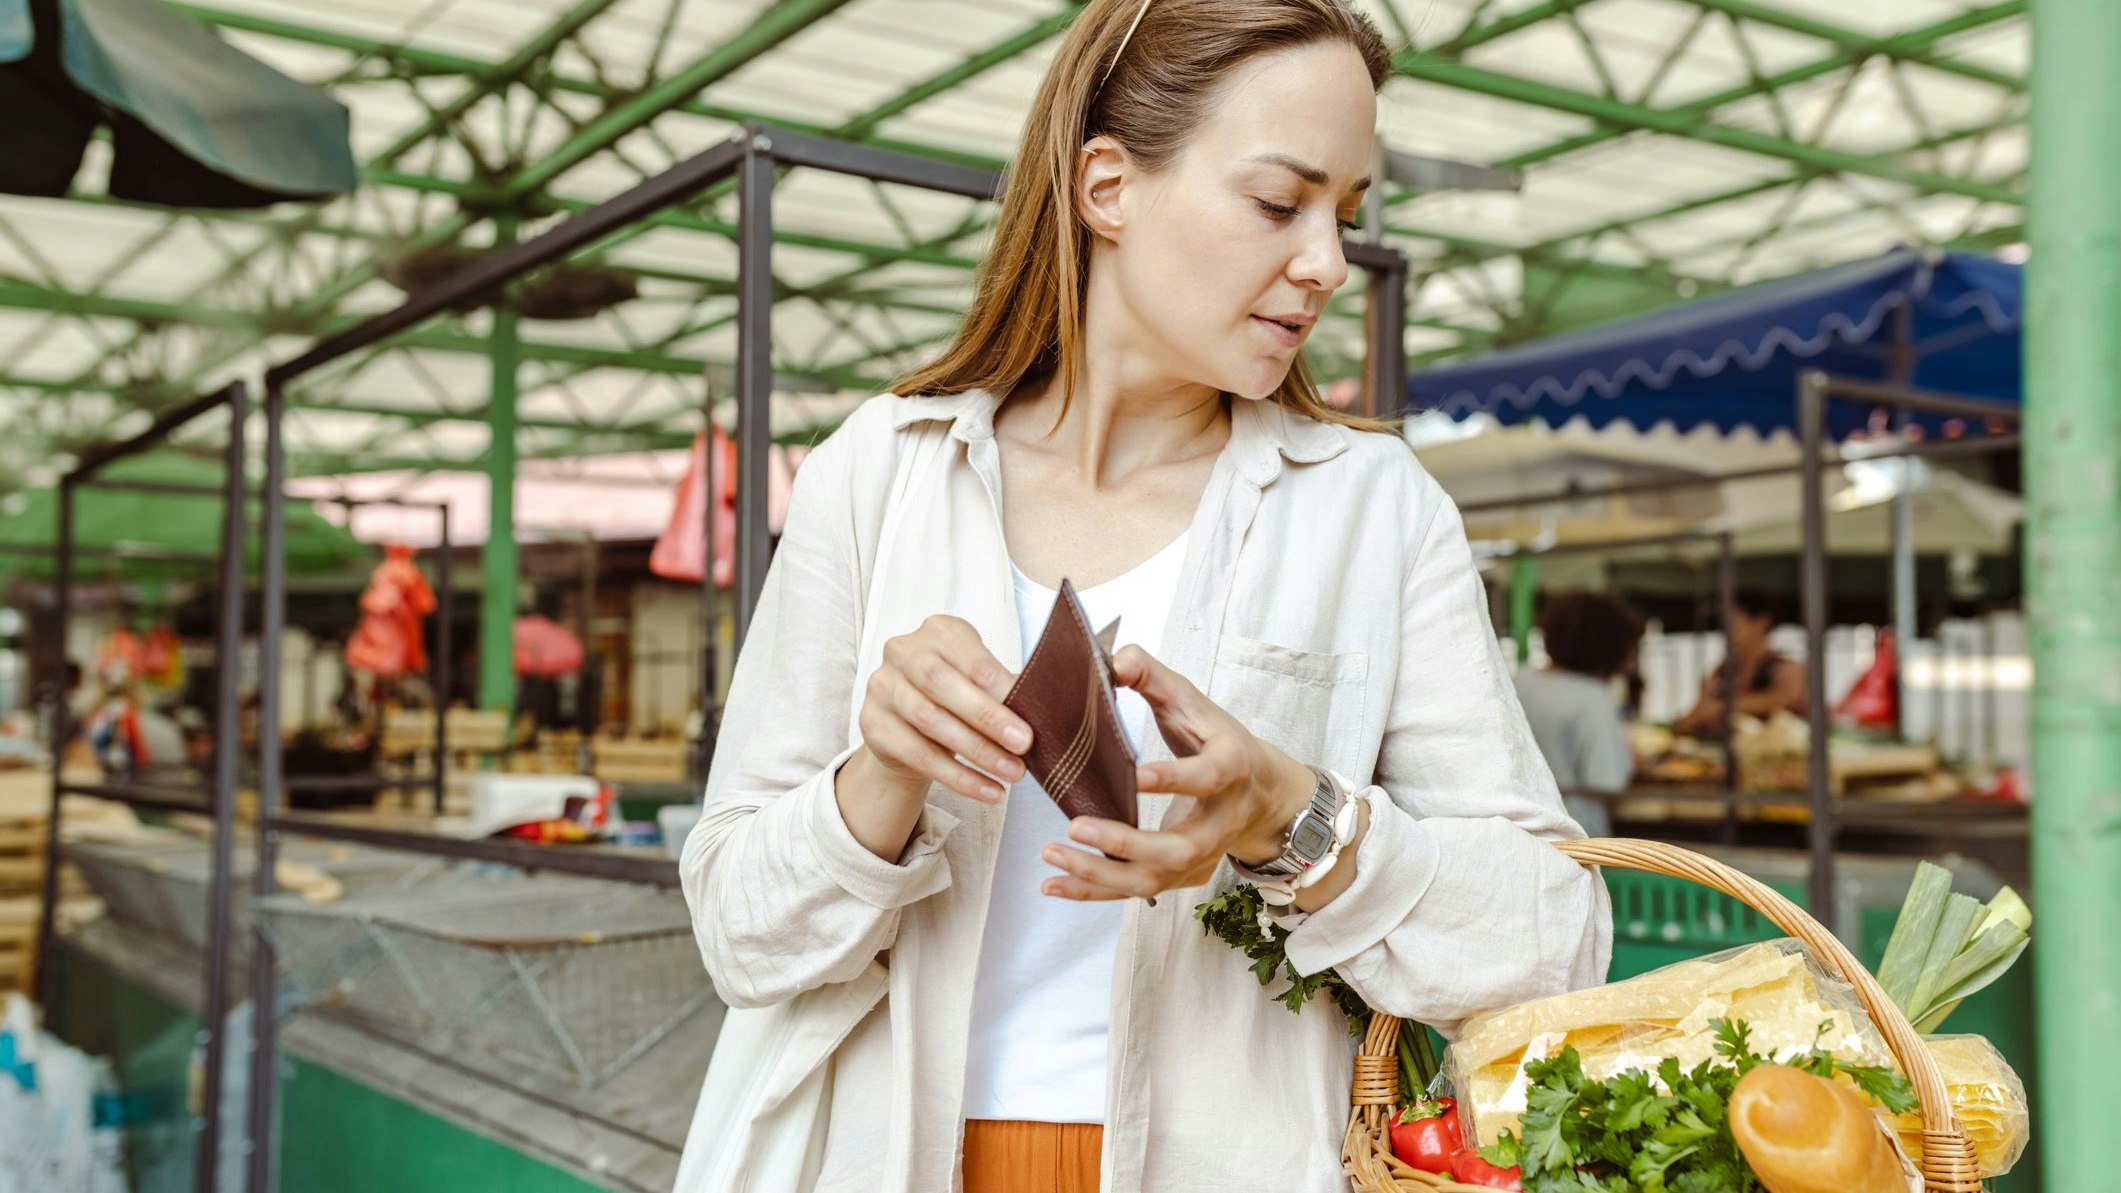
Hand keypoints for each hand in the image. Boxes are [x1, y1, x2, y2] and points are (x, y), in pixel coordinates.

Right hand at [852, 614, 1031, 804]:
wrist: (907, 727)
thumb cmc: (955, 697)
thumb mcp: (979, 682)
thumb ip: (1005, 689)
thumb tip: (1048, 709)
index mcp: (939, 631)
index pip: (970, 658)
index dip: (1001, 687)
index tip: (1031, 716)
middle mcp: (903, 651)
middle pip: (944, 685)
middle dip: (988, 718)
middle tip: (1024, 745)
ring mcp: (882, 686)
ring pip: (930, 721)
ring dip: (977, 752)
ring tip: (1012, 772)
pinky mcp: (872, 724)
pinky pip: (918, 754)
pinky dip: (958, 777)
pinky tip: (989, 791)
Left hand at [1039, 645, 1315, 901]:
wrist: (1262, 792)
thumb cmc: (1220, 740)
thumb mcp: (1194, 702)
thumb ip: (1154, 676)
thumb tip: (1115, 661)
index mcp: (1230, 769)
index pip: (1208, 777)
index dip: (1175, 779)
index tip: (1135, 776)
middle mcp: (1220, 822)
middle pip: (1179, 848)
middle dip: (1127, 844)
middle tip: (1075, 827)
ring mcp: (1203, 855)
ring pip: (1154, 879)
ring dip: (1100, 874)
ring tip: (1052, 856)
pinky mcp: (1183, 876)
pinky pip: (1137, 890)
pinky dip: (1093, 890)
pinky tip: (1054, 884)